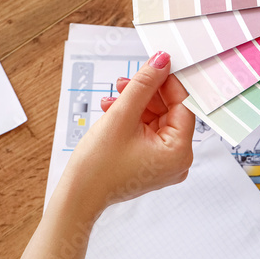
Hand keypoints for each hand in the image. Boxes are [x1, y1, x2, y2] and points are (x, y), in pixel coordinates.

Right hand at [59, 51, 196, 219]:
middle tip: (128, 80)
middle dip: (147, 93)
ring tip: (114, 96)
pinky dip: (132, 119)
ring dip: (135, 104)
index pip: (183, 106)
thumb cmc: (98, 166)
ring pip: (155, 120)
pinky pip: (147, 132)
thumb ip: (144, 85)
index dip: (168, 83)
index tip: (157, 65)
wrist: (76, 197)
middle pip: (169, 112)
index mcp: (179, 152)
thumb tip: (161, 61)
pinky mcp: (150, 163)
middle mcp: (178, 160)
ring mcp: (164, 163)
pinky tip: (112, 110)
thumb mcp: (122, 116)